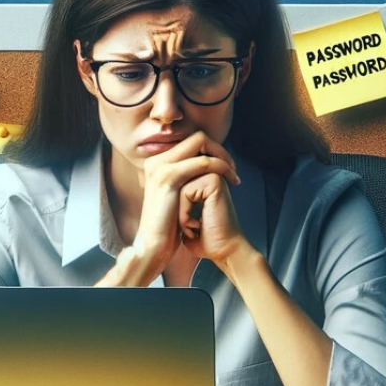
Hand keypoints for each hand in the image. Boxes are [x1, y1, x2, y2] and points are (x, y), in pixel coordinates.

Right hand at [117, 132, 241, 283]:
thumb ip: (185, 180)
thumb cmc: (166, 229)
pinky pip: (203, 162)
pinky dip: (221, 167)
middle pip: (197, 137)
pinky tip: (230, 180)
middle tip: (233, 170)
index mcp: (157, 164)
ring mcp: (160, 167)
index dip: (212, 151)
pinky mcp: (168, 177)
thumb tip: (204, 169)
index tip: (227, 169)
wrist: (152, 248)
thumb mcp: (175, 199)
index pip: (191, 143)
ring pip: (201, 143)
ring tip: (233, 175)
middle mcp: (156, 161)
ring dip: (223, 157)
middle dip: (220, 150)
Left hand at [177, 163, 252, 267]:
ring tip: (194, 228)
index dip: (177, 211)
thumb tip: (154, 197)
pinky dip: (185, 213)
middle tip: (193, 229)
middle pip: (175, 186)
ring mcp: (213, 176)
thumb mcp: (184, 218)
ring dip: (182, 214)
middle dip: (179, 211)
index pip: (175, 186)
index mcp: (204, 181)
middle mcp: (209, 175)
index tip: (194, 227)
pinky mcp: (214, 181)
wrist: (224, 251)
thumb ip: (174, 204)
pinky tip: (197, 226)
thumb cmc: (204, 239)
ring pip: (178, 189)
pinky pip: (184, 193)